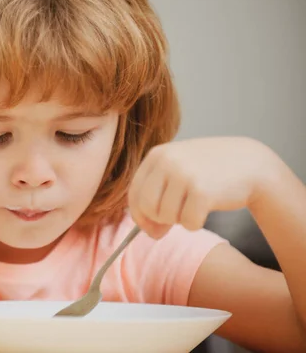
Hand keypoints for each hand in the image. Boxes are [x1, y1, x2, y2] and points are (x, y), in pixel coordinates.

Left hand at [128, 136, 279, 238]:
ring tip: (194, 206)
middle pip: (147, 207)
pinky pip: (187, 223)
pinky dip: (195, 223)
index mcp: (157, 154)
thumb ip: (158, 193)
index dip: (140, 215)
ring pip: (165, 217)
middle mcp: (167, 161)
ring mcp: (184, 175)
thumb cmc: (211, 171)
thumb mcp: (179, 169)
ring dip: (179, 220)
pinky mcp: (201, 191)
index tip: (151, 227)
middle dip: (159, 220)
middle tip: (175, 219)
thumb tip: (149, 231)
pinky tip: (206, 210)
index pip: (134, 193)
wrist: (251, 163)